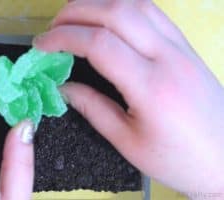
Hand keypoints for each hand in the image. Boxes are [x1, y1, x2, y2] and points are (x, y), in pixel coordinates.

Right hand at [34, 0, 223, 197]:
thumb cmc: (177, 160)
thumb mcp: (128, 142)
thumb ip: (92, 108)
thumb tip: (63, 87)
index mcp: (151, 87)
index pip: (100, 43)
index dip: (63, 38)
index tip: (41, 46)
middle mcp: (169, 57)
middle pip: (117, 12)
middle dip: (76, 12)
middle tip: (52, 28)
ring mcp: (182, 47)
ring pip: (137, 4)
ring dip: (100, 4)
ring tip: (76, 20)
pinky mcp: (187, 46)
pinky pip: (153, 13)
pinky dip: (123, 8)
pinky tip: (108, 20)